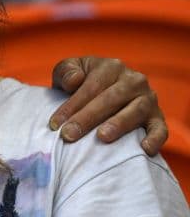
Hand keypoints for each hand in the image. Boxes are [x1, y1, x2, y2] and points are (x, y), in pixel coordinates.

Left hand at [49, 56, 165, 154]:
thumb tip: (74, 81)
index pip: (90, 87)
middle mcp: (134, 80)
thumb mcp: (70, 71)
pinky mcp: (158, 117)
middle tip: (69, 135)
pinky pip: (161, 128)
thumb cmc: (81, 83)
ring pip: (136, 110)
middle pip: (110, 98)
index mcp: (111, 66)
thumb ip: (66, 71)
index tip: (55, 124)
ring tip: (102, 137)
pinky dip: (155, 138)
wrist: (104, 92)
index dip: (71, 105)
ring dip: (119, 124)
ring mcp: (149, 98)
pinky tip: (144, 149)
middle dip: (88, 117)